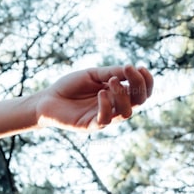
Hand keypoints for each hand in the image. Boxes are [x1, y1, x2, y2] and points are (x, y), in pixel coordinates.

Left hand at [35, 64, 153, 130]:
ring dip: (122, 95)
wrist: (47, 99)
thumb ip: (112, 72)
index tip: (140, 67)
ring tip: (109, 81)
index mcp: (118, 94)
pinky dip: (107, 106)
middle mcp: (114, 107)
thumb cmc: (70, 86)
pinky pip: (105, 120)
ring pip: (126, 112)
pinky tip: (100, 93)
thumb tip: (133, 68)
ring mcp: (104, 117)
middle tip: (127, 70)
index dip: (146, 81)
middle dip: (138, 85)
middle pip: (139, 101)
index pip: (141, 91)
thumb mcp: (93, 74)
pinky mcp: (90, 126)